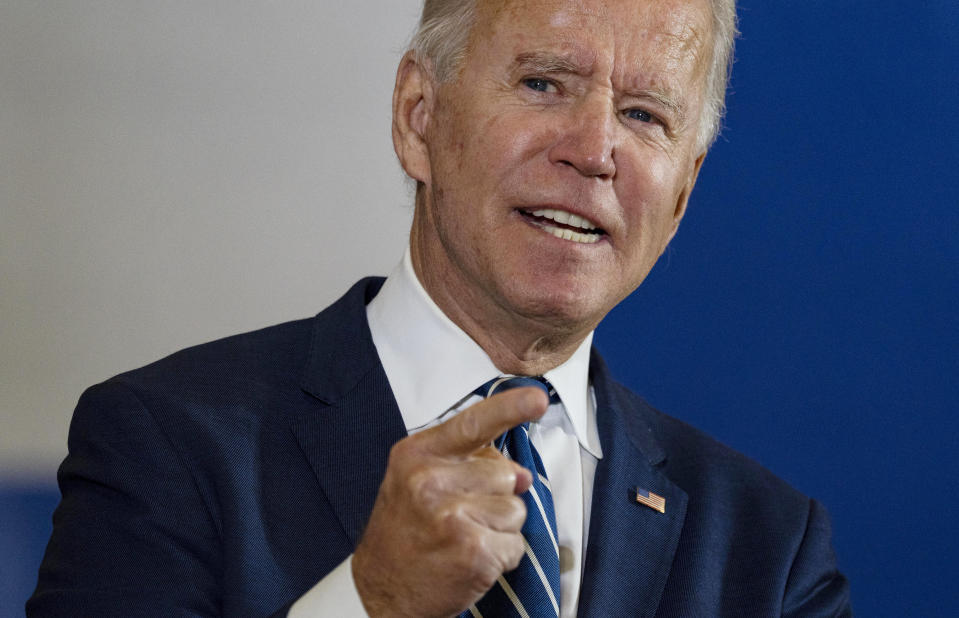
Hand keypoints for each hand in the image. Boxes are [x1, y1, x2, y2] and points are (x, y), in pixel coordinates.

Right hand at [351, 386, 548, 616]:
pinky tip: (469, 560)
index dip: (510, 408)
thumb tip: (522, 475)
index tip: (537, 398)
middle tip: (459, 518)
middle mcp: (430, 480)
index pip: (473, 423)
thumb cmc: (404, 533)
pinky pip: (516, 545)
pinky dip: (501, 557)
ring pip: (516, 510)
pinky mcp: (472, 550)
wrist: (380, 592)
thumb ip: (469, 465)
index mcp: (418, 455)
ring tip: (462, 539)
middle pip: (507, 474)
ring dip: (499, 529)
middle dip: (496, 498)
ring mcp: (451, 516)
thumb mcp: (419, 482)